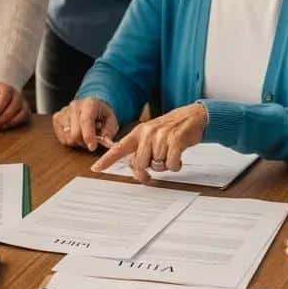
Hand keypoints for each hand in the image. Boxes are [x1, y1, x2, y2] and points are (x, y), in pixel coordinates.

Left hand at [0, 81, 29, 129]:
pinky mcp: (25, 110)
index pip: (6, 96)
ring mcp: (23, 102)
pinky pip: (25, 117)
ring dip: (10, 121)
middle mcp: (17, 94)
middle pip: (15, 105)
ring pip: (22, 111)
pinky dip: (15, 123)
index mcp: (7, 88)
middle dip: (4, 116)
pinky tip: (4, 126)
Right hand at [52, 98, 118, 150]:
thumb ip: (109, 131)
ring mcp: (64, 111)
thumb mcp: (111, 121)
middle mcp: (75, 105)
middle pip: (75, 133)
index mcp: (90, 103)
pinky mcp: (57, 118)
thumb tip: (105, 141)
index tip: (92, 147)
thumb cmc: (101, 115)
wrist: (91, 106)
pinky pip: (62, 139)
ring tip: (84, 134)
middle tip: (92, 141)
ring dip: (78, 142)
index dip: (89, 136)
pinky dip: (70, 141)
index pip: (86, 120)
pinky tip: (76, 133)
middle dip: (85, 142)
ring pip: (68, 138)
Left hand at [91, 103, 206, 183]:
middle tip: (152, 172)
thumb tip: (135, 168)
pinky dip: (175, 165)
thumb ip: (140, 150)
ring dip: (165, 166)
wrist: (192, 116)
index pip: (119, 148)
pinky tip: (178, 158)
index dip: (107, 159)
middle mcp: (148, 133)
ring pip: (157, 165)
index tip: (95, 168)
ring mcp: (162, 136)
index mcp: (139, 132)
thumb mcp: (151, 135)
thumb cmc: (170, 129)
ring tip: (170, 155)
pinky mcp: (176, 141)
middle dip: (146, 171)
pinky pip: (171, 164)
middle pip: (139, 164)